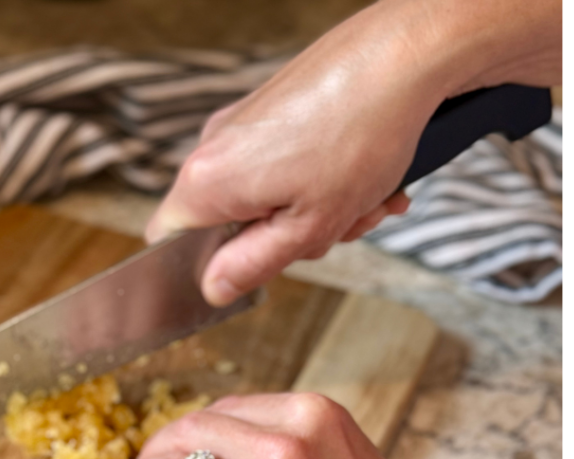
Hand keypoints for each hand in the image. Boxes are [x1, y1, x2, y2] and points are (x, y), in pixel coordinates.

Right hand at [146, 0, 564, 306]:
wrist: (405, 54)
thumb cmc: (361, 134)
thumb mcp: (309, 226)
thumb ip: (252, 265)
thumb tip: (214, 288)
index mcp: (207, 181)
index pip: (168, 245)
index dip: (201, 271)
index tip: (245, 275)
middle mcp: (213, 147)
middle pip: (227, 225)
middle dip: (282, 241)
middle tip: (330, 233)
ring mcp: (242, 125)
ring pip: (264, 198)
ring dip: (315, 213)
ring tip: (362, 201)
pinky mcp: (271, 110)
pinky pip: (284, 167)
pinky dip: (323, 182)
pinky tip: (365, 180)